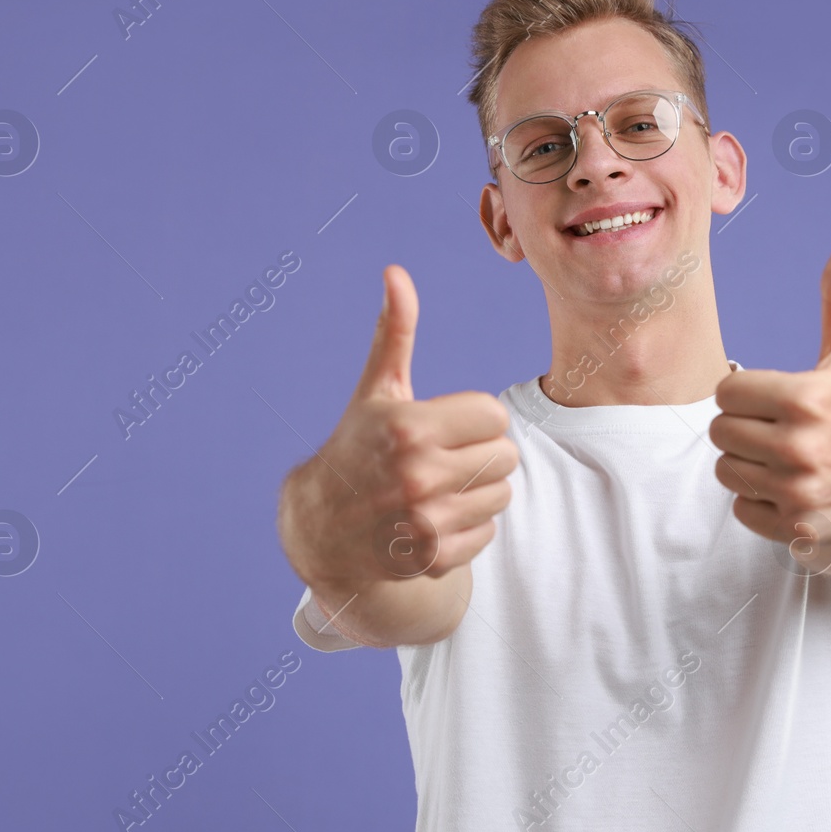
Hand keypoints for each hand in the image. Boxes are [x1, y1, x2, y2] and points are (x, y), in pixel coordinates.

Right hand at [276, 265, 517, 597]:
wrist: (324, 527)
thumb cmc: (359, 447)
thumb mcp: (377, 391)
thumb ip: (395, 332)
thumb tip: (395, 273)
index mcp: (409, 428)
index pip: (494, 415)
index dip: (475, 418)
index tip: (445, 426)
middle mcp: (417, 476)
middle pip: (506, 455)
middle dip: (481, 453)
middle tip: (444, 457)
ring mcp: (424, 522)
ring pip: (502, 494)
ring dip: (480, 490)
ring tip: (442, 487)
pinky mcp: (431, 558)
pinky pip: (488, 532)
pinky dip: (469, 527)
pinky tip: (436, 519)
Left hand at [708, 238, 830, 583]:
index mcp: (808, 397)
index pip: (727, 393)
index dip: (745, 396)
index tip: (772, 402)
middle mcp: (801, 445)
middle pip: (720, 432)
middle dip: (743, 431)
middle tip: (777, 433)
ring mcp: (798, 491)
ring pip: (726, 471)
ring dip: (749, 467)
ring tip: (786, 462)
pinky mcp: (796, 529)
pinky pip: (741, 509)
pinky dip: (760, 504)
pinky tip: (792, 493)